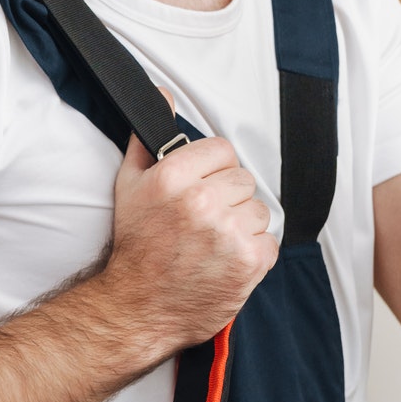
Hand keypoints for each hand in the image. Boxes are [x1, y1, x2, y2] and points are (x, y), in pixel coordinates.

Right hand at [98, 129, 277, 356]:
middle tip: (204, 223)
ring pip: (259, 210)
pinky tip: (226, 261)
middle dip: (228, 199)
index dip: (213, 171)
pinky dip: (253, 253)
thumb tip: (162, 94)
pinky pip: (270, 241)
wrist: (138, 307)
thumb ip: (149, 137)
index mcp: (173, 176)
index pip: (223, 150)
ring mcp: (228, 233)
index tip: (201, 190)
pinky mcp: (249, 262)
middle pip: (243, 180)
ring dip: (242, 226)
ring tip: (214, 244)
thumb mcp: (130, 185)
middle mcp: (202, 201)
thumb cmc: (136, 247)